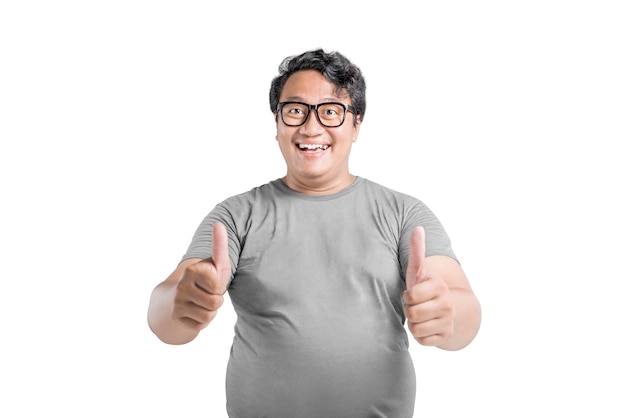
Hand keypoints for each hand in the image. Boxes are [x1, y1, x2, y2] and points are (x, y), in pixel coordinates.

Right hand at [172, 222, 231, 330]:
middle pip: (216, 302)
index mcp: (192, 270)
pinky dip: (203, 320)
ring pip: (209, 315)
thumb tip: (219, 224)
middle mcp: (182, 286)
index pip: (218, 285)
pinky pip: (201, 325)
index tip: (212, 280)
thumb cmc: (204, 277)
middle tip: (207, 292)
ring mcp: (178, 303)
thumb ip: (219, 246)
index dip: (220, 285)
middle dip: (216, 299)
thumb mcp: (215, 262)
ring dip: (211, 310)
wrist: (178, 295)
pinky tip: (196, 311)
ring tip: (203, 301)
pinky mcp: (178, 318)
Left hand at [403, 226, 454, 345]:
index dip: (408, 295)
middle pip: (412, 314)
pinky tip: (427, 326)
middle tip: (417, 305)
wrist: (447, 308)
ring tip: (421, 315)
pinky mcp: (446, 336)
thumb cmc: (425, 287)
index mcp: (439, 286)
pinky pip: (422, 341)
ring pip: (416, 329)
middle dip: (410, 310)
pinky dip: (420, 336)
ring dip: (414, 323)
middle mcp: (447, 304)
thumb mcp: (418, 270)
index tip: (415, 292)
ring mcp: (448, 321)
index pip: (410, 296)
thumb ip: (417, 250)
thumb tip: (418, 228)